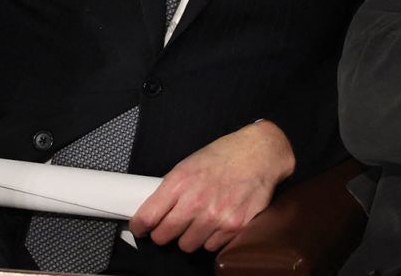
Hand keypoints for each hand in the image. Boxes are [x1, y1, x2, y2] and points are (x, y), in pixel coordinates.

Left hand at [129, 119, 294, 252]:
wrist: (261, 153)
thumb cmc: (226, 155)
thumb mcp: (190, 164)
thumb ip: (171, 188)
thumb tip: (153, 210)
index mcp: (180, 181)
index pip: (147, 217)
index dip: (140, 227)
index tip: (141, 228)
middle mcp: (196, 201)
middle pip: (163, 237)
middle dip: (164, 232)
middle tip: (172, 225)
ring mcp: (215, 216)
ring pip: (186, 245)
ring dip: (190, 236)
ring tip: (200, 219)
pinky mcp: (233, 226)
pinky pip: (211, 246)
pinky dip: (211, 237)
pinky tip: (218, 220)